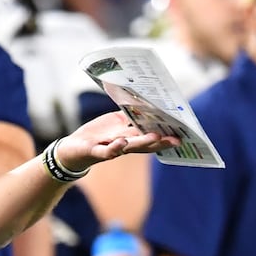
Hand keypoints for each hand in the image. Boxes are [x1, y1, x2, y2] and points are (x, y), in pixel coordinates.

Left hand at [55, 110, 178, 171]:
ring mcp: (110, 148)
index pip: (151, 137)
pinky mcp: (95, 151)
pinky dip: (114, 148)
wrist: (73, 149)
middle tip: (177, 139)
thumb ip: (131, 116)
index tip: (182, 132)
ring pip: (130, 147)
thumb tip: (148, 103)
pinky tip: (122, 142)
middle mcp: (124, 145)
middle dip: (161, 142)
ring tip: (156, 137)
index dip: (166, 135)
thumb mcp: (116, 123)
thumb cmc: (97, 135)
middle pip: (145, 144)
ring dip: (143, 143)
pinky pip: (106, 152)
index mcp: (130, 137)